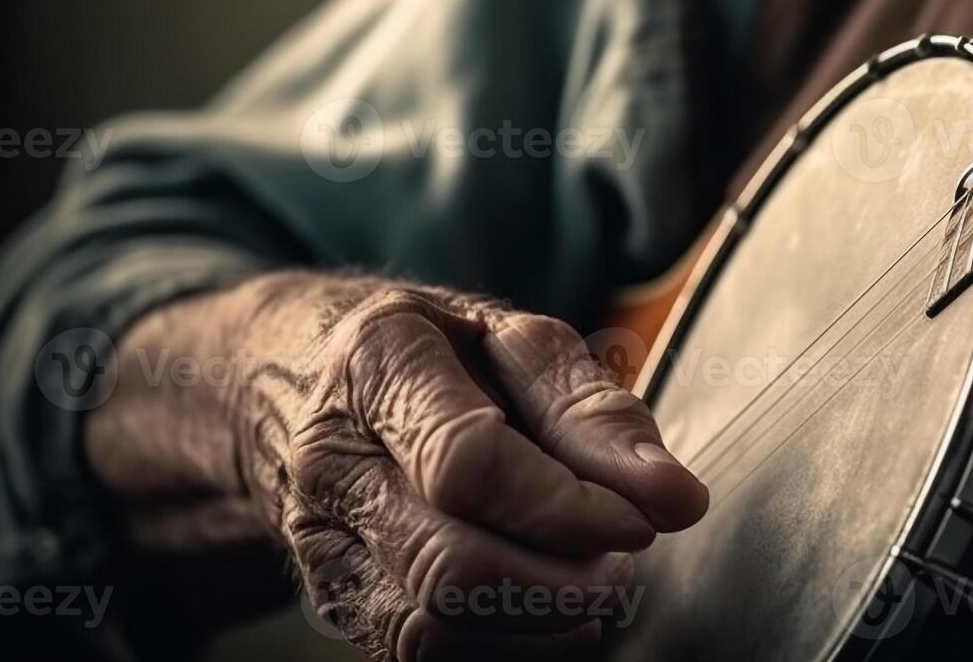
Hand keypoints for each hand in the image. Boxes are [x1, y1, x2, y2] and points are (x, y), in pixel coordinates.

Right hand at [89, 274, 706, 660]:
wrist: (295, 375)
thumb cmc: (435, 351)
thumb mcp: (515, 340)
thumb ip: (595, 412)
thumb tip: (677, 499)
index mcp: (377, 362)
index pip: (468, 462)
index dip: (566, 507)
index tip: (644, 520)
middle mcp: (332, 458)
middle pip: (448, 562)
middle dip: (562, 582)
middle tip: (628, 565)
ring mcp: (319, 538)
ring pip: (429, 625)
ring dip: (537, 622)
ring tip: (597, 584)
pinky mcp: (331, 596)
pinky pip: (416, 652)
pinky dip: (502, 644)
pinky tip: (550, 611)